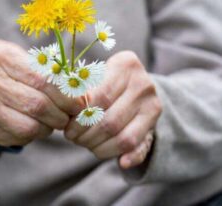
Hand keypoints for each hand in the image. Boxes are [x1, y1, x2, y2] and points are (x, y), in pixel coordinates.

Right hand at [0, 43, 82, 145]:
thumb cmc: (21, 74)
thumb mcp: (34, 64)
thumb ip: (55, 74)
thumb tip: (81, 93)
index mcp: (3, 56)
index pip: (42, 79)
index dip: (65, 94)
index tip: (79, 103)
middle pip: (37, 104)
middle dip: (61, 114)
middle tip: (70, 116)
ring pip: (30, 124)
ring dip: (50, 126)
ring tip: (56, 120)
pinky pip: (20, 136)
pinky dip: (37, 134)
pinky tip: (39, 125)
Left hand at [64, 51, 161, 168]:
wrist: (135, 87)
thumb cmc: (103, 82)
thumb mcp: (94, 78)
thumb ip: (83, 91)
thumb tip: (71, 97)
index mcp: (125, 65)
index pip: (98, 98)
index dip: (79, 116)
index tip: (66, 124)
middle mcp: (142, 83)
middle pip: (108, 120)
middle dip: (85, 135)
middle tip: (72, 137)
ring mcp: (153, 104)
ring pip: (121, 137)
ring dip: (97, 146)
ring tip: (83, 143)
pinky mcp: (155, 124)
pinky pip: (136, 147)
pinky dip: (120, 156)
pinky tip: (108, 156)